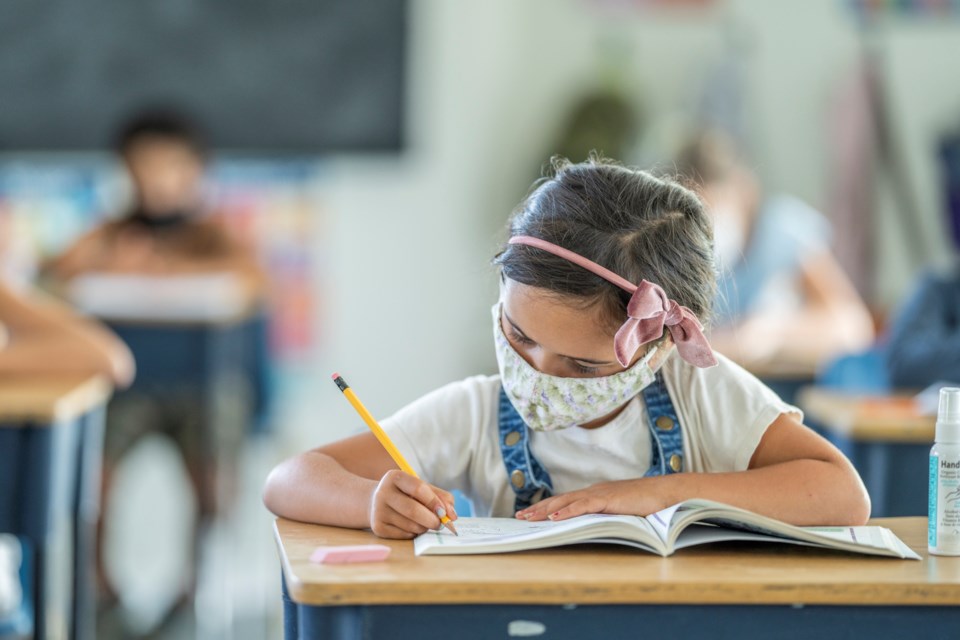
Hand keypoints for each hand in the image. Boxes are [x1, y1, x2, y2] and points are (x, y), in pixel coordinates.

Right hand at [369, 470, 457, 538]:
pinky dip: (414, 534)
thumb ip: (440, 497)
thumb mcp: (421, 488)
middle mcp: (383, 492)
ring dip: (424, 528)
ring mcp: (378, 511)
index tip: (445, 512)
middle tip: (441, 524)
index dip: (434, 502)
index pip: (419, 489)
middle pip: (413, 510)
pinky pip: (404, 535)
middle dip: (432, 520)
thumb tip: (452, 515)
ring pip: (411, 525)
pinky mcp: (378, 527)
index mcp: (395, 477)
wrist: (375, 502)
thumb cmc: (405, 494)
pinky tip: (411, 527)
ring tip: (425, 523)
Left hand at [514, 478, 670, 521]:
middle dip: (539, 509)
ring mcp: (600, 494)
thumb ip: (606, 517)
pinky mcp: (608, 499)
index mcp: (596, 494)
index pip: (566, 501)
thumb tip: (593, 528)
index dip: (547, 507)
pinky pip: (583, 506)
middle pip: (560, 500)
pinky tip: (554, 518)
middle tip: (520, 517)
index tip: (530, 513)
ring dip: (546, 510)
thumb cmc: (649, 504)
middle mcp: (594, 492)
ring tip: (529, 518)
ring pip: (566, 502)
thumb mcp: (622, 512)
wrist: (668, 493)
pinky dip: (567, 512)